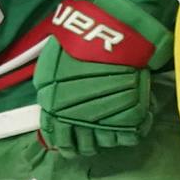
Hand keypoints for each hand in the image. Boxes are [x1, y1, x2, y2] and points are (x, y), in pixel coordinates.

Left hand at [33, 0, 162, 157]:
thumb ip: (49, 91)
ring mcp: (106, 120)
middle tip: (91, 137)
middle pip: (83, 147)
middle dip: (86, 144)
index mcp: (56, 110)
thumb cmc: (75, 44)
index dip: (64, 144)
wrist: (109, 32)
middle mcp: (78, 121)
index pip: (58, 139)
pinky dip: (129, 134)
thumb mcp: (49, 67)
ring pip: (105, 143)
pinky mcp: (130, 117)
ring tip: (109, 129)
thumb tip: (50, 110)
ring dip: (106, 138)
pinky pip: (130, 137)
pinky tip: (128, 126)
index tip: (69, 144)